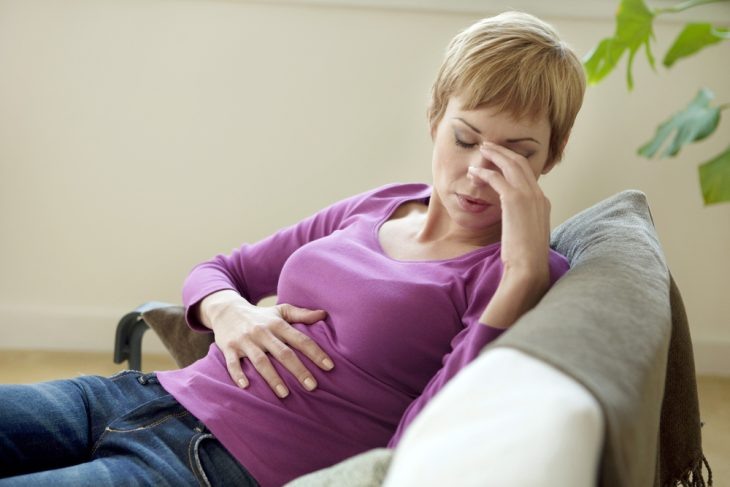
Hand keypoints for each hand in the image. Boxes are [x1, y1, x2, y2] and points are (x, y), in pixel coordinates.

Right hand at [199, 291, 333, 397]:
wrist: (226, 310)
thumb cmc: (260, 315)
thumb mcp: (280, 311)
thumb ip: (301, 314)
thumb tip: (324, 315)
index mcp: (277, 324)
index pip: (300, 339)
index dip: (315, 352)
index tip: (329, 366)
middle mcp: (262, 332)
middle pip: (283, 353)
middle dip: (298, 370)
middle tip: (312, 386)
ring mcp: (245, 340)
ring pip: (260, 361)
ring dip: (272, 378)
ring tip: (285, 394)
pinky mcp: (228, 348)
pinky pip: (232, 363)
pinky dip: (238, 374)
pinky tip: (246, 387)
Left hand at [468, 142, 551, 326]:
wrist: (529, 268)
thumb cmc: (526, 259)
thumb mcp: (528, 235)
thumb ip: (524, 222)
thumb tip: (515, 222)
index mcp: (543, 202)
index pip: (529, 175)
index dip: (513, 164)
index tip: (500, 159)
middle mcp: (539, 195)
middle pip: (522, 163)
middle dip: (504, 152)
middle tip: (489, 147)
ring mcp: (529, 196)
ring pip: (511, 165)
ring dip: (495, 155)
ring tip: (481, 150)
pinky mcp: (515, 200)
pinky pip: (497, 178)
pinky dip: (485, 173)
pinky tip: (474, 172)